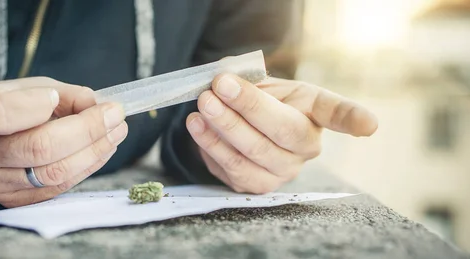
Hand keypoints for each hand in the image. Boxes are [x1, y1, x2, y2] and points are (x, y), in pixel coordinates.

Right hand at [0, 77, 127, 206]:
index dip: (34, 105)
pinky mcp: (13, 201)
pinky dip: (86, 167)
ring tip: (116, 131)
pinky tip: (102, 150)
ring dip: (94, 152)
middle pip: (38, 147)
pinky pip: (58, 187)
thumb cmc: (9, 105)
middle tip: (115, 115)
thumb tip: (97, 107)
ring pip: (53, 173)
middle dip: (86, 130)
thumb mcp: (28, 87)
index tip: (57, 96)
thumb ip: (63, 94)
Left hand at [186, 73, 377, 193]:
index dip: (353, 119)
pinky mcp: (257, 186)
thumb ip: (248, 79)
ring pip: (252, 154)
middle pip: (280, 132)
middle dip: (246, 107)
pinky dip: (210, 145)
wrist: (243, 126)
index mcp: (315, 114)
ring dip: (223, 128)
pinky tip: (197, 126)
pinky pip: (231, 169)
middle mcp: (306, 147)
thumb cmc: (260, 101)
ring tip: (202, 105)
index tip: (370, 125)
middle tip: (218, 86)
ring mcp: (283, 171)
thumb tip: (226, 76)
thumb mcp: (261, 82)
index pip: (337, 113)